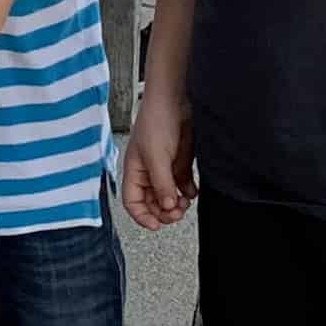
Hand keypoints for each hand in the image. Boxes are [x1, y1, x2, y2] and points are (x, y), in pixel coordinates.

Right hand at [122, 90, 196, 227]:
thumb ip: (162, 184)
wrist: (176, 100)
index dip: (142, 216)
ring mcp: (165, 168)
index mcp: (135, 171)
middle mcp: (149, 172)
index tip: (157, 225)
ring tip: (185, 203)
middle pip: (153, 203)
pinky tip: (192, 191)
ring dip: (177, 204)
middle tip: (176, 213)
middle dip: (164, 212)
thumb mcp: (156, 157)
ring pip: (169, 197)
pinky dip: (188, 192)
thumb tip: (168, 207)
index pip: (132, 202)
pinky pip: (183, 186)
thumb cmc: (156, 120)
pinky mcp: (180, 163)